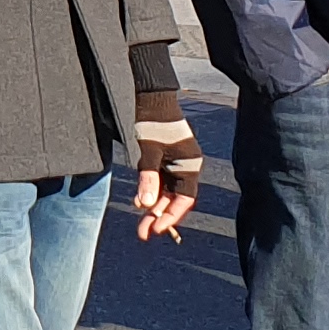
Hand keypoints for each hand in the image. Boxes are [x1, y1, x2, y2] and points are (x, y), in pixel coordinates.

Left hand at [131, 118, 203, 240]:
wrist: (148, 96)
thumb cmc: (152, 122)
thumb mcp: (148, 152)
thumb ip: (148, 178)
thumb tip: (145, 206)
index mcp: (190, 165)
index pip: (185, 199)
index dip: (171, 216)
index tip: (157, 229)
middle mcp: (185, 165)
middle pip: (174, 198)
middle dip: (159, 215)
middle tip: (143, 233)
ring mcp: (174, 162)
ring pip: (165, 191)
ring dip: (153, 205)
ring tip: (139, 221)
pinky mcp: (163, 157)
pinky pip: (158, 180)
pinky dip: (149, 190)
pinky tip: (138, 201)